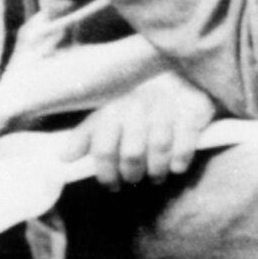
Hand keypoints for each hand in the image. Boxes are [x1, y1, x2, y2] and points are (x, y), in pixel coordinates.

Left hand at [69, 68, 214, 185]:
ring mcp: (167, 108)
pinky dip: (179, 161)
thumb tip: (64, 158)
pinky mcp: (193, 111)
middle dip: (132, 173)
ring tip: (157, 176)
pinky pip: (184, 145)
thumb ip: (88, 135)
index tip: (111, 185)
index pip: (103, 147)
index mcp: (115, 107)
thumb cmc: (140, 100)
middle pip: (131, 154)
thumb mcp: (110, 112)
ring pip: (158, 150)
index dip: (105, 173)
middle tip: (135, 179)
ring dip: (157, 171)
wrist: (181, 73)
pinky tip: (176, 167)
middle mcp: (139, 106)